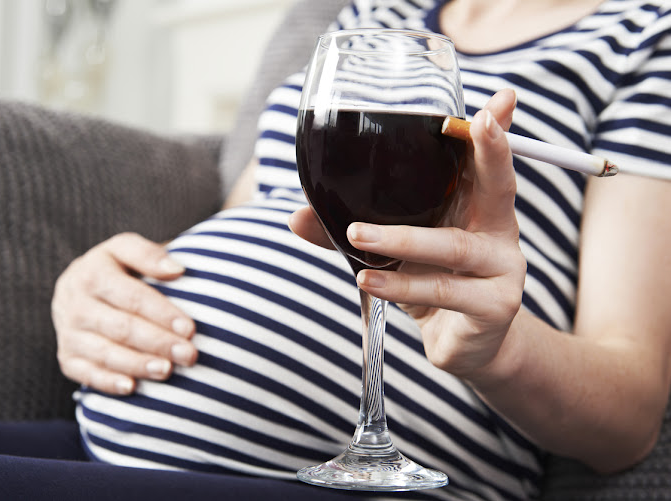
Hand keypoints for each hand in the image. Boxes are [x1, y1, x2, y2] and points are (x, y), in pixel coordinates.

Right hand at [52, 232, 197, 394]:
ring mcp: (68, 332)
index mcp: (92, 272)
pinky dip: (108, 382)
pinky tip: (131, 387)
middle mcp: (74, 303)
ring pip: (105, 353)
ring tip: (167, 370)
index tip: (189, 328)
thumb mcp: (127, 250)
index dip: (162, 313)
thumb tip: (178, 269)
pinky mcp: (66, 356)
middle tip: (188, 355)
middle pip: (121, 327)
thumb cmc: (116, 268)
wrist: (78, 288)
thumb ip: (149, 255)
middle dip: (157, 342)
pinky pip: (85, 373)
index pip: (132, 296)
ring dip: (138, 364)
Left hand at [291, 90, 525, 380]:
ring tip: (355, 236)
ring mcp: (502, 270)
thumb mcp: (397, 254)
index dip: (494, 132)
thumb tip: (296, 217)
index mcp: (478, 209)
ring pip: (453, 247)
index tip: (501, 99)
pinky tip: (369, 283)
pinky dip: (402, 287)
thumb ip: (355, 230)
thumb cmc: (431, 284)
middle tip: (473, 121)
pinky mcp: (494, 307)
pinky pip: (444, 291)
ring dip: (402, 240)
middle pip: (499, 186)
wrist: (463, 345)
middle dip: (489, 152)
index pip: (487, 164)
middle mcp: (499, 233)